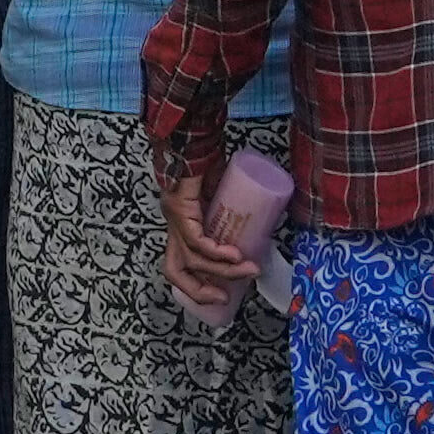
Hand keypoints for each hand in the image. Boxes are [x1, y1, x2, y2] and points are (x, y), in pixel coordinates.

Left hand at [162, 164, 260, 312]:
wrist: (196, 135)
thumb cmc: (209, 160)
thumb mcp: (222, 195)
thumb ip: (233, 211)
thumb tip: (261, 227)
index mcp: (180, 226)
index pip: (178, 265)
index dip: (195, 286)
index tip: (221, 296)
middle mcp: (172, 224)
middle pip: (175, 270)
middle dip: (199, 290)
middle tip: (225, 298)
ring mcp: (173, 216)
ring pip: (191, 258)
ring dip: (222, 270)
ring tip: (248, 270)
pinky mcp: (179, 208)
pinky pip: (196, 240)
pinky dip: (216, 252)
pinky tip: (234, 255)